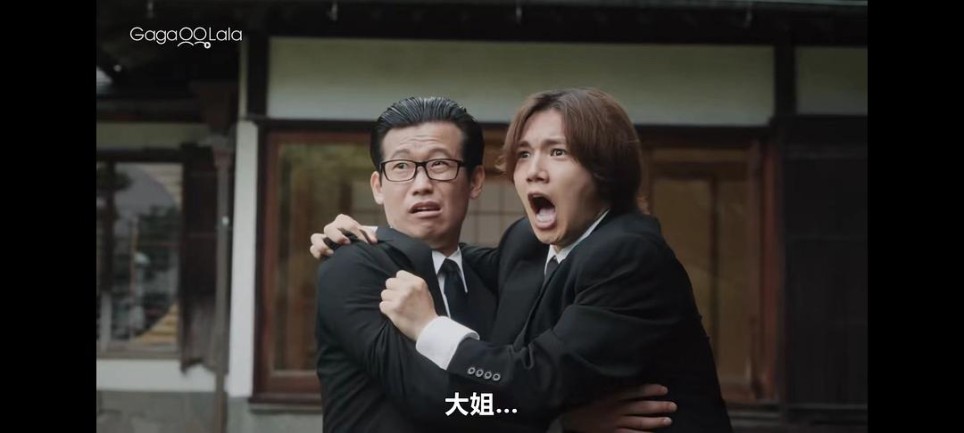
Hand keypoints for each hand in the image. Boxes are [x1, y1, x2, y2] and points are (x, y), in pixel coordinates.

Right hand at [308, 214, 376, 258]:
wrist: (355, 249)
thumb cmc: (361, 239)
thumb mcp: (367, 236)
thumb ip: (370, 236)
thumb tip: (373, 242)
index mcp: (343, 222)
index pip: (346, 223)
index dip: (355, 232)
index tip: (364, 242)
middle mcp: (332, 229)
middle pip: (329, 228)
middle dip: (337, 236)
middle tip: (347, 243)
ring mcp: (324, 238)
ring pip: (315, 237)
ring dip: (322, 245)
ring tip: (332, 253)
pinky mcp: (319, 249)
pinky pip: (313, 248)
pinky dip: (317, 252)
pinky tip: (328, 257)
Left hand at [380, 270, 438, 339]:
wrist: (427, 328)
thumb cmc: (426, 310)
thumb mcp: (424, 291)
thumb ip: (412, 284)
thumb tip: (398, 280)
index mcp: (418, 282)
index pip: (399, 274)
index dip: (399, 282)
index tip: (402, 289)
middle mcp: (409, 288)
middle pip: (389, 282)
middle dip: (392, 290)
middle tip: (398, 299)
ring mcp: (400, 298)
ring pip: (384, 294)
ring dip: (388, 301)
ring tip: (397, 307)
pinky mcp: (393, 309)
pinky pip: (382, 305)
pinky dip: (386, 310)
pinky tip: (394, 313)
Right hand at [561, 384, 675, 432]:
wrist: (568, 418)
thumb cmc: (583, 402)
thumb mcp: (597, 390)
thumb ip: (612, 387)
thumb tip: (628, 381)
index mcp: (612, 395)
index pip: (635, 391)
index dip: (650, 390)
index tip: (664, 389)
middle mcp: (615, 408)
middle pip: (641, 407)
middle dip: (659, 406)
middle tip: (673, 406)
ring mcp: (614, 422)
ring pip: (639, 422)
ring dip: (655, 421)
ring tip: (668, 420)